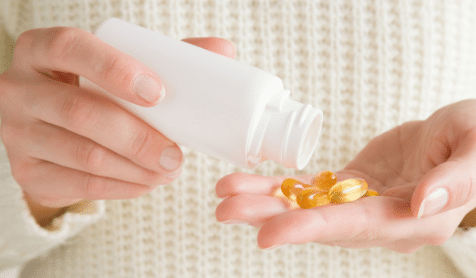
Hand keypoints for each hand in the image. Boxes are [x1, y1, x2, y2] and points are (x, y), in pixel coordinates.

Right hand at [0, 27, 235, 223]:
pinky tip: (146, 184)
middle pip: (80, 112)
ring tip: (170, 171)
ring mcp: (17, 134)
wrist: (53, 130)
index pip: (70, 48)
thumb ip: (168, 56)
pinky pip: (80, 185)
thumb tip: (223, 50)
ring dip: (136, 170)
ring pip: (83, 155)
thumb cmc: (96, 89)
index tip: (158, 93)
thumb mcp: (119, 66)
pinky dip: (122, 188)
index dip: (114, 69)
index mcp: (41, 50)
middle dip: (138, 138)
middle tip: (176, 155)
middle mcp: (18, 89)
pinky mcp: (28, 172)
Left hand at [215, 99, 475, 252]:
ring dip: (265, 201)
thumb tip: (423, 202)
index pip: (354, 228)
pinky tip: (248, 182)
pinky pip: (311, 190)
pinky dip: (279, 186)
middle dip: (270, 217)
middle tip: (224, 209)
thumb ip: (459, 179)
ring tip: (224, 194)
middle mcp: (382, 220)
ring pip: (308, 208)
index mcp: (413, 219)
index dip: (310, 229)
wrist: (468, 136)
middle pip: (319, 224)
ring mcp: (363, 204)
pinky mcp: (352, 187)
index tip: (266, 233)